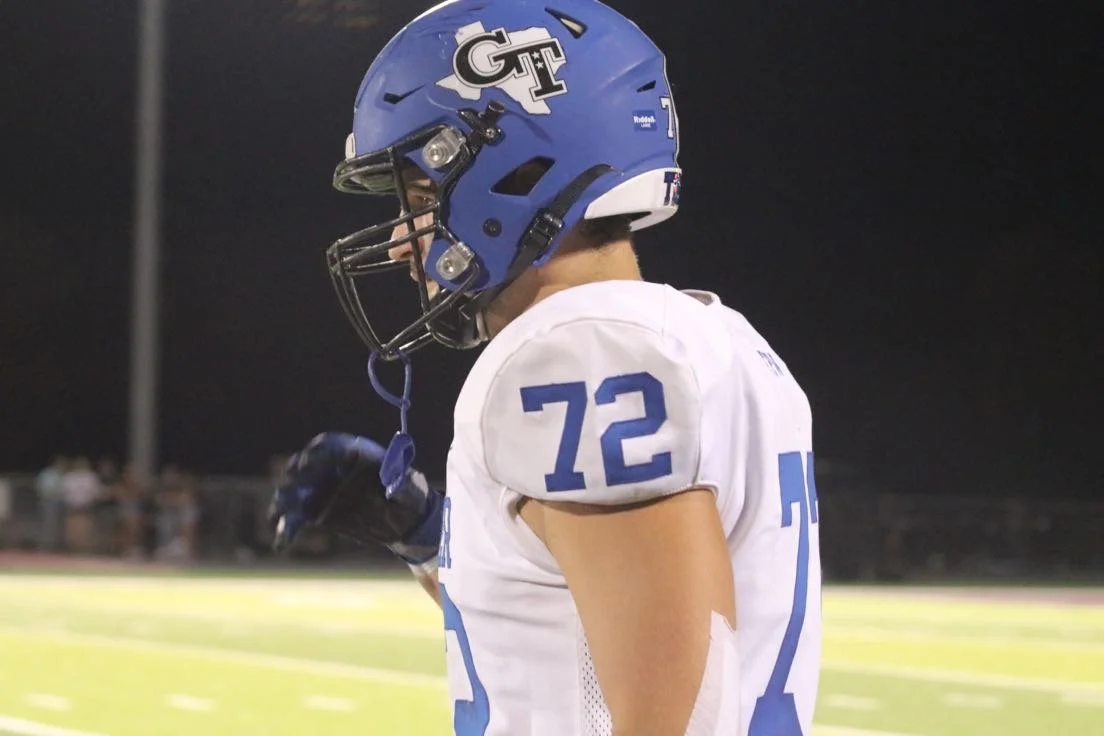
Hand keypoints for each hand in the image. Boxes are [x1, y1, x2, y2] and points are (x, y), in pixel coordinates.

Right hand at [268, 432, 442, 563]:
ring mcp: (321, 489)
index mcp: (354, 453)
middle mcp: (332, 468)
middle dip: (296, 474)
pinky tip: (282, 544)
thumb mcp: (410, 489)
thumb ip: (400, 483)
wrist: (404, 522)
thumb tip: (393, 481)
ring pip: (294, 492)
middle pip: (305, 465)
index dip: (318, 452)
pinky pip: (296, 518)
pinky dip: (287, 529)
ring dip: (284, 502)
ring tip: (278, 516)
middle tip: (291, 484)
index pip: (329, 445)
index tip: (309, 461)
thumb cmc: (409, 497)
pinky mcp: (315, 511)